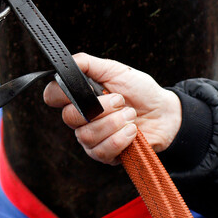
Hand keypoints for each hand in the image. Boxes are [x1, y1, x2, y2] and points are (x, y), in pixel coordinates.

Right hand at [43, 53, 181, 164]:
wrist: (164, 113)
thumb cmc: (140, 90)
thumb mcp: (115, 70)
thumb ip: (88, 63)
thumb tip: (68, 61)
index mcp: (79, 96)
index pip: (52, 96)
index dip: (60, 93)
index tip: (82, 89)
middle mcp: (81, 118)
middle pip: (69, 118)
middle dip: (100, 108)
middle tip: (120, 101)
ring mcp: (92, 138)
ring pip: (86, 135)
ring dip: (114, 123)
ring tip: (130, 115)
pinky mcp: (106, 156)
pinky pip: (101, 151)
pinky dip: (120, 139)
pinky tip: (132, 131)